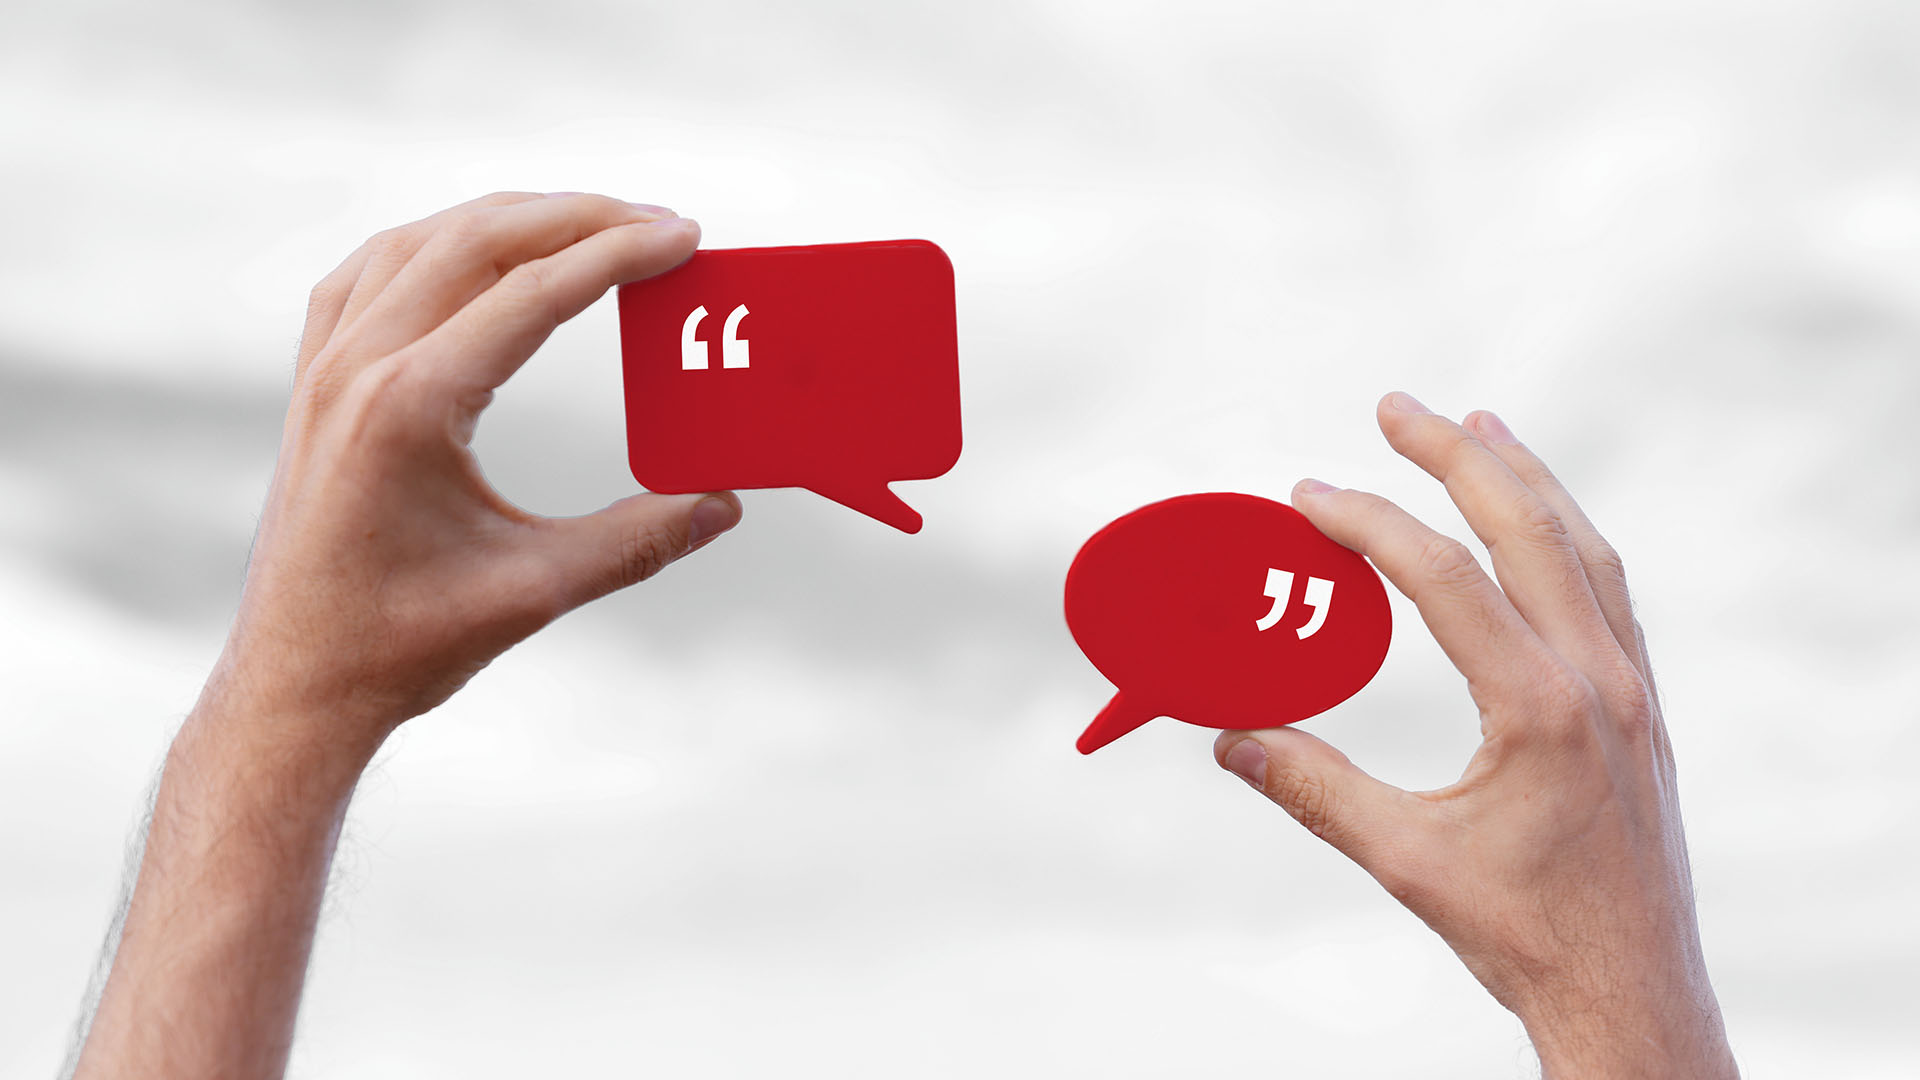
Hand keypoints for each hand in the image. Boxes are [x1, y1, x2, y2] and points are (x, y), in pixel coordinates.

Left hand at [211, 191, 740, 748]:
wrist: (297, 686)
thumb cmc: (403, 645)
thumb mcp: (535, 591)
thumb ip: (637, 541)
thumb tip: (723, 506)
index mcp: (411, 405)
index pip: (533, 292)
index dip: (619, 255)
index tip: (684, 235)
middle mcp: (359, 367)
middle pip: (479, 240)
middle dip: (578, 217)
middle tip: (659, 221)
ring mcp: (325, 368)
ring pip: (421, 241)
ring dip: (509, 218)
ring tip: (588, 223)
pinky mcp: (314, 383)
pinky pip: (370, 272)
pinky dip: (434, 241)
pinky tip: (472, 248)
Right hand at [1214, 393, 1736, 1077]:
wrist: (1631, 995)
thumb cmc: (1521, 936)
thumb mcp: (1403, 860)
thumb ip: (1310, 786)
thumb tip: (1222, 735)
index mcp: (1543, 709)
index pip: (1447, 579)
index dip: (1370, 524)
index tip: (1308, 494)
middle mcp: (1603, 681)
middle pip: (1529, 529)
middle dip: (1457, 455)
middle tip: (1394, 405)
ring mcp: (1636, 691)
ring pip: (1585, 549)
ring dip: (1527, 479)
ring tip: (1479, 423)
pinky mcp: (1646, 711)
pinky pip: (1610, 591)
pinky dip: (1568, 536)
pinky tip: (1539, 526)